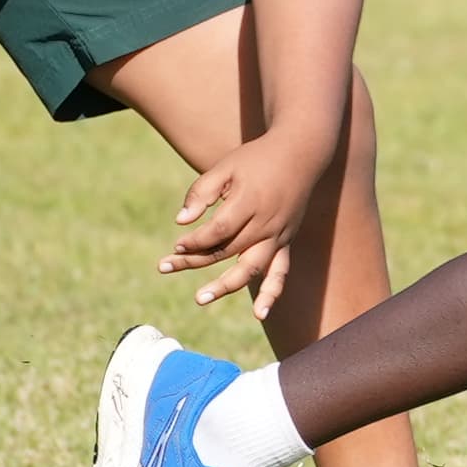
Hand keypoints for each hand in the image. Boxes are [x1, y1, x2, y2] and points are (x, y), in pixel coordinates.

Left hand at [160, 132, 331, 317]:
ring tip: (200, 298)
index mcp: (250, 202)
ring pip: (252, 268)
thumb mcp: (226, 166)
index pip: (217, 231)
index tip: (176, 244)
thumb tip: (181, 221)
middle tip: (165, 267)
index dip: (194, 241)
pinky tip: (260, 314)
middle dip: (194, 261)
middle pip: (227, 251)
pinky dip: (272, 293)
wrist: (302, 152)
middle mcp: (267, 223)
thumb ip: (202, 192)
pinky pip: (281, 271)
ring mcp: (279, 234)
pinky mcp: (286, 240)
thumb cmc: (257, 158)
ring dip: (226, 285)